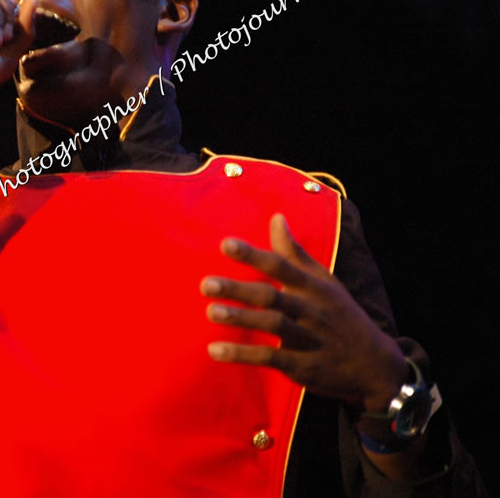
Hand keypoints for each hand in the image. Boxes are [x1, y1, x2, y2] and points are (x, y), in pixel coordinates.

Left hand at [200, 213, 407, 412]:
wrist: (376, 365)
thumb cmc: (341, 315)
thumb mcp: (324, 282)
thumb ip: (294, 252)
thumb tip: (275, 217)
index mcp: (313, 287)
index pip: (280, 266)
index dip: (253, 255)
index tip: (225, 244)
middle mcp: (311, 310)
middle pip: (272, 296)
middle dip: (239, 289)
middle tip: (206, 284)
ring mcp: (308, 339)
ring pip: (273, 326)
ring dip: (241, 319)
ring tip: (210, 311)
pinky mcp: (303, 366)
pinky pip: (270, 358)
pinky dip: (243, 355)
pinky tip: (214, 350)